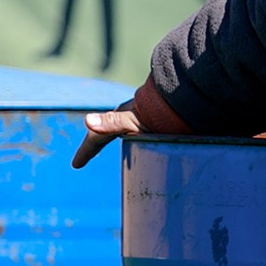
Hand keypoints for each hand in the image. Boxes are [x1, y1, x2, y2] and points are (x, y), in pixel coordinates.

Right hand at [72, 80, 186, 167]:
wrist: (190, 100)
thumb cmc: (161, 113)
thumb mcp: (134, 120)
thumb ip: (112, 122)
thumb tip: (88, 121)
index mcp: (121, 119)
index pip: (97, 138)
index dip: (86, 151)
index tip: (76, 165)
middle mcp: (131, 118)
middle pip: (109, 131)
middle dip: (98, 142)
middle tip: (88, 154)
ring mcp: (144, 119)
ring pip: (128, 131)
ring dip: (120, 139)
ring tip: (116, 151)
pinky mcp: (158, 122)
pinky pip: (143, 132)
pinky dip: (137, 139)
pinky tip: (143, 144)